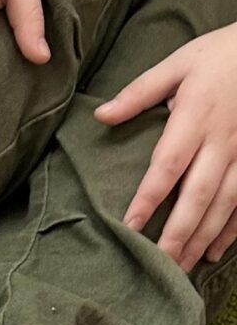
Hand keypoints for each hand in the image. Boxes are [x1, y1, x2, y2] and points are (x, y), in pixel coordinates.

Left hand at [99, 23, 236, 268]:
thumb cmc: (219, 55)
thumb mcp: (178, 63)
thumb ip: (139, 92)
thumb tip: (100, 115)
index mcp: (195, 118)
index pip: (168, 165)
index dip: (149, 198)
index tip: (129, 227)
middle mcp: (221, 141)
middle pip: (198, 195)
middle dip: (178, 233)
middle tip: (157, 265)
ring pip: (222, 205)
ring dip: (201, 240)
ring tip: (179, 269)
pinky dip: (230, 230)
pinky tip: (213, 253)